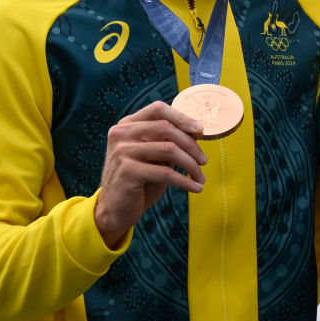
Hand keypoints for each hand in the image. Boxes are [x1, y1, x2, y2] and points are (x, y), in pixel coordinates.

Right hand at [94, 101, 207, 247]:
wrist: (116, 210)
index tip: (201, 130)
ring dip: (191, 165)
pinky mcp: (127, 171)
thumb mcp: (154, 157)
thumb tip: (197, 132)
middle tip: (204, 161)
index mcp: (127, 125)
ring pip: (169, 149)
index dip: (182, 117)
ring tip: (201, 177)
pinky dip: (185, 181)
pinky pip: (165, 172)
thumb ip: (168, 142)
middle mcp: (121, 134)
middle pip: (166, 128)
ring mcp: (122, 151)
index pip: (158, 109)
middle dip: (191, 145)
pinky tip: (195, 188)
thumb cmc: (139, 182)